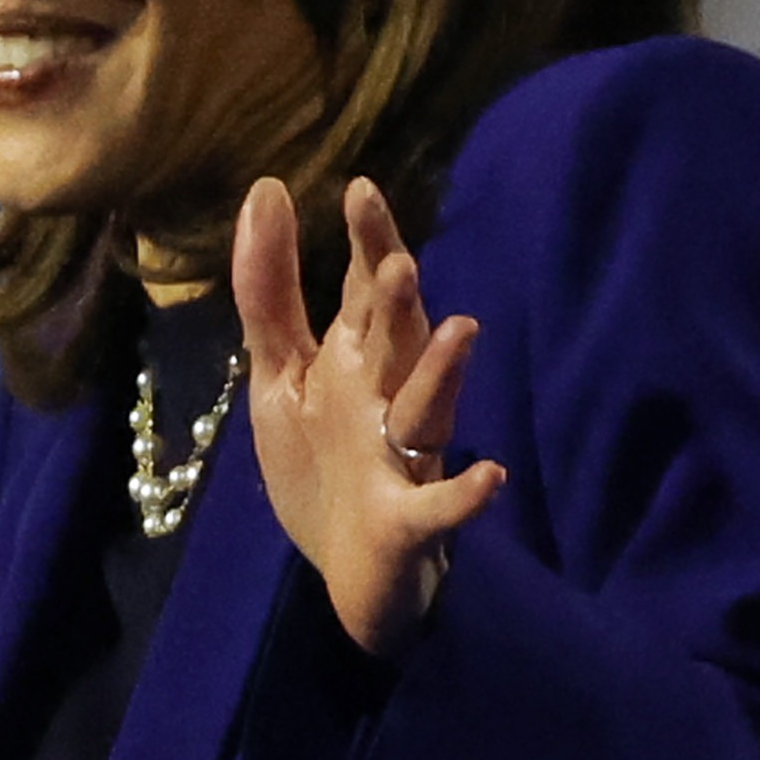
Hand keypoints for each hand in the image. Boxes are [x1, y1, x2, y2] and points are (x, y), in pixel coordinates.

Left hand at [229, 173, 499, 659]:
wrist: (347, 570)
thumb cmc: (322, 464)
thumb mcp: (281, 374)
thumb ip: (271, 293)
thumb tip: (268, 189)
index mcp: (358, 360)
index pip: (369, 290)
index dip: (369, 243)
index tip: (360, 189)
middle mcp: (388, 398)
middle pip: (400, 340)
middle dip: (401, 304)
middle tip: (398, 261)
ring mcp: (402, 457)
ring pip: (429, 410)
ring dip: (443, 375)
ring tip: (462, 331)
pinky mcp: (407, 519)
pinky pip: (441, 507)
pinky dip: (465, 496)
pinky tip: (491, 478)